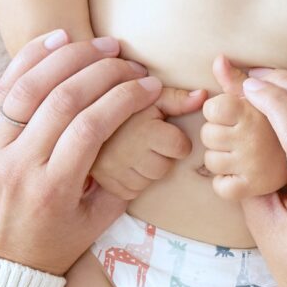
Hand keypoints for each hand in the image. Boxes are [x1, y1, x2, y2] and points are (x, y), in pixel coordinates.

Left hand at [0, 32, 166, 275]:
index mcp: (51, 189)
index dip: (124, 98)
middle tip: (130, 60)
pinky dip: (28, 59)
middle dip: (103, 71)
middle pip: (63, 99)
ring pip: (29, 86)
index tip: (150, 86)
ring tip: (100, 44)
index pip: (91, 126)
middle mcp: (18, 165)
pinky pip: (2, 89)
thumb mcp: (94, 224)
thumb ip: (120, 181)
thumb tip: (150, 134)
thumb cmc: (51, 248)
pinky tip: (56, 40)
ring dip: (68, 57)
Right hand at [91, 81, 206, 201]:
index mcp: (143, 130)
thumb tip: (204, 96)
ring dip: (146, 169)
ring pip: (148, 181)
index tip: (161, 131)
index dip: (176, 140)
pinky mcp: (105, 184)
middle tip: (145, 141)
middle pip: (165, 167)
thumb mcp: (150, 97)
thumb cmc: (124, 106)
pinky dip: (132, 180)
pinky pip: (132, 191)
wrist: (82, 118)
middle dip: (160, 156)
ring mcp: (114, 171)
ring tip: (133, 150)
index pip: (181, 148)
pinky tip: (124, 163)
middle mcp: (127, 153)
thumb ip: (178, 98)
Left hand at [200, 55, 286, 200]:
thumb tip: (218, 58)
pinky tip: (245, 176)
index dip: (221, 112)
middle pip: (208, 134)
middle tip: (247, 138)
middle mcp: (254, 138)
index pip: (212, 108)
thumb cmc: (281, 125)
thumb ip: (237, 80)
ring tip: (248, 156)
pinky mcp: (253, 189)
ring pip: (211, 161)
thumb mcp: (262, 99)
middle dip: (221, 136)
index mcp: (256, 111)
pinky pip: (221, 187)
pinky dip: (227, 184)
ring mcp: (253, 165)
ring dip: (224, 161)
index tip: (240, 116)